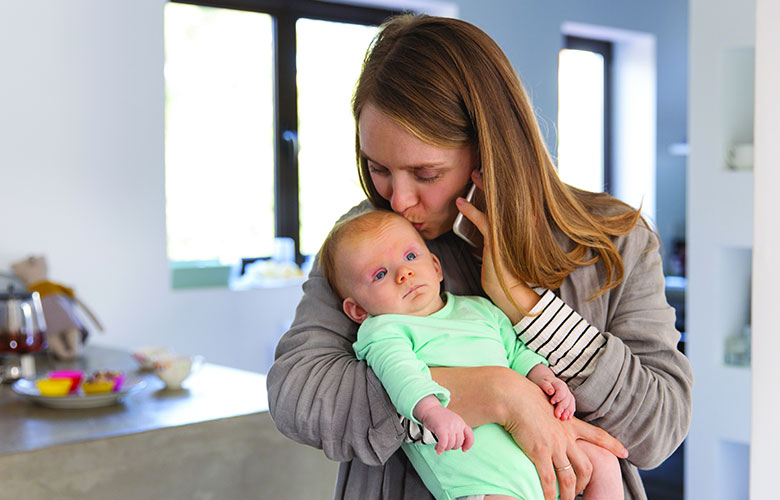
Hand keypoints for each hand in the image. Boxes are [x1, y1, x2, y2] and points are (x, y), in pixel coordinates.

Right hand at [414, 395, 474, 454]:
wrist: (430, 408)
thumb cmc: (439, 417)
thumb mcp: (452, 421)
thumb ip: (457, 430)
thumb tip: (459, 445)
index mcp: (461, 422)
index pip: (470, 435)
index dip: (468, 444)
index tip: (464, 450)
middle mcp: (457, 424)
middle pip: (459, 442)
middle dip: (452, 447)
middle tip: (446, 446)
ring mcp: (450, 426)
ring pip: (451, 444)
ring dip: (445, 448)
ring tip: (440, 447)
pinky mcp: (442, 429)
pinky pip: (443, 443)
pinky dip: (440, 448)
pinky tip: (438, 450)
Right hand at [433, 366, 627, 499]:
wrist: (513, 396)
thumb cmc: (524, 396)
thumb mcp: (546, 404)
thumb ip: (551, 416)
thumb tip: (546, 420)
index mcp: (569, 424)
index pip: (597, 435)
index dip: (612, 445)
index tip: (625, 452)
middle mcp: (566, 437)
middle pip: (586, 465)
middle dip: (586, 481)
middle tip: (583, 490)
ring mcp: (554, 446)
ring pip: (569, 478)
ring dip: (569, 494)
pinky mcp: (540, 453)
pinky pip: (548, 480)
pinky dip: (549, 493)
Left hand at [455, 170, 539, 322]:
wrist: (509, 290)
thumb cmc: (502, 268)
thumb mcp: (501, 244)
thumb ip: (499, 229)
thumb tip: (491, 217)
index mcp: (521, 225)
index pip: (513, 198)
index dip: (504, 183)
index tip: (493, 170)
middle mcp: (519, 226)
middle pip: (508, 195)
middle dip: (495, 178)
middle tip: (482, 165)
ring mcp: (509, 233)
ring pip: (496, 202)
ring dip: (483, 187)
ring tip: (474, 174)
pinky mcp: (497, 241)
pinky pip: (483, 220)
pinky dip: (470, 210)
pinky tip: (460, 203)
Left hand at [526, 364, 575, 419]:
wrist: (545, 381)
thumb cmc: (542, 382)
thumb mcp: (542, 382)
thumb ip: (546, 386)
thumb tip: (551, 391)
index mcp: (559, 384)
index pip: (561, 390)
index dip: (558, 397)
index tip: (552, 402)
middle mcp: (565, 389)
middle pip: (567, 398)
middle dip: (562, 407)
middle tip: (557, 415)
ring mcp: (567, 395)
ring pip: (571, 403)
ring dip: (568, 411)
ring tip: (563, 418)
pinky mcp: (568, 400)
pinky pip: (572, 406)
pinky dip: (570, 412)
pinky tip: (568, 418)